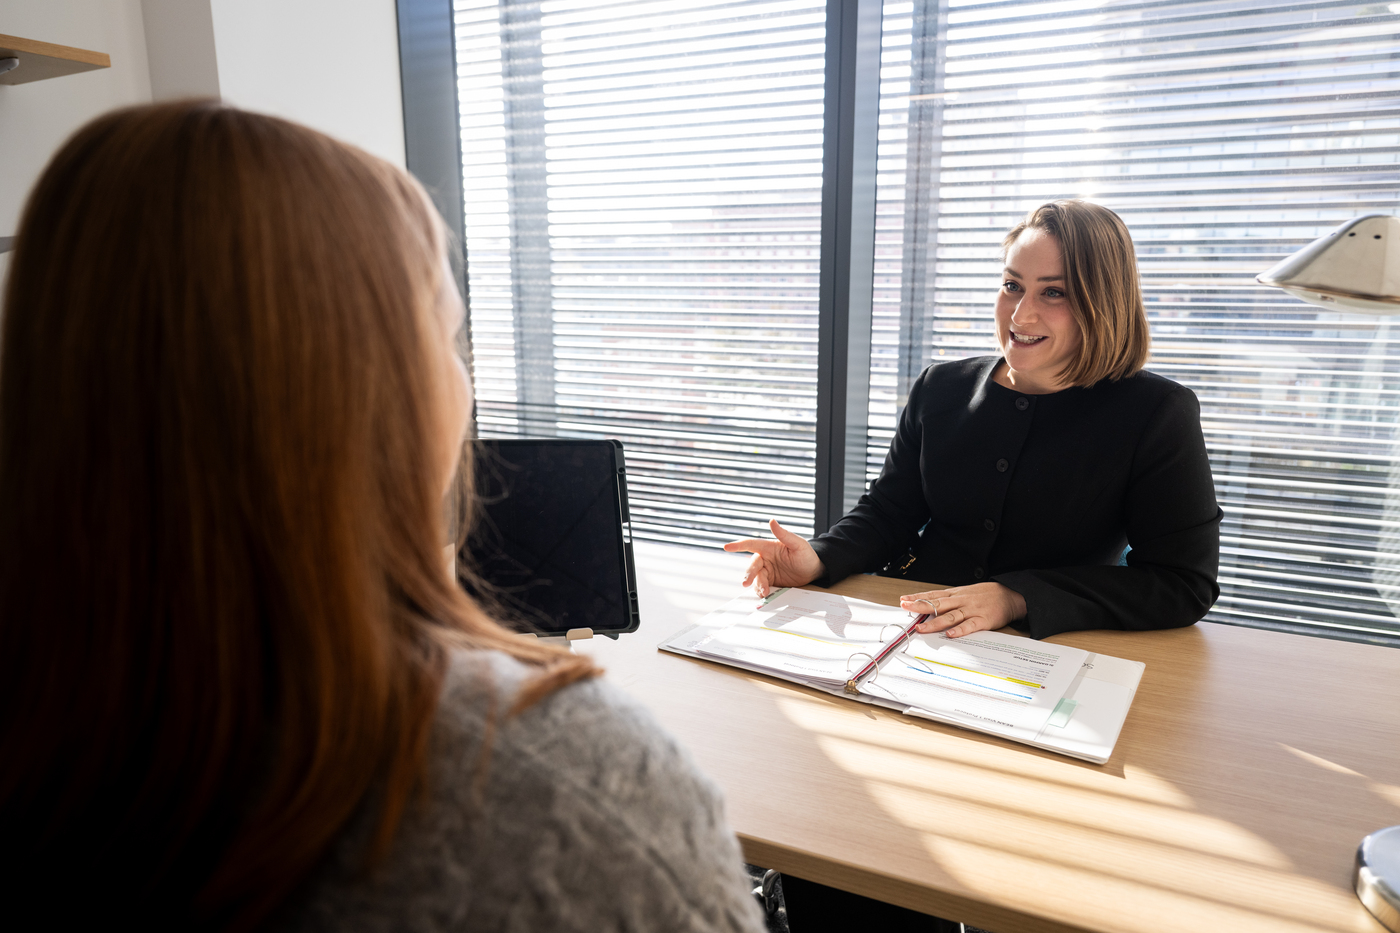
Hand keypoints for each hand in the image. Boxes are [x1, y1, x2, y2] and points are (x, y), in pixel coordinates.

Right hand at [723, 519, 824, 597]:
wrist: (814, 571)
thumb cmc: (806, 554)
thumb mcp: (798, 544)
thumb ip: (784, 534)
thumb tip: (772, 521)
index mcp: (769, 547)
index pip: (750, 544)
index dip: (738, 545)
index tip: (726, 547)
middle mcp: (765, 559)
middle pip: (752, 566)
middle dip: (748, 574)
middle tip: (746, 583)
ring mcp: (767, 571)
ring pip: (756, 578)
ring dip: (757, 585)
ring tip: (764, 592)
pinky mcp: (771, 582)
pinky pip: (761, 586)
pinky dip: (761, 591)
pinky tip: (765, 595)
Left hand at [901, 582, 1025, 637]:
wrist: (1010, 595)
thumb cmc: (985, 595)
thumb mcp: (965, 593)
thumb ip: (950, 600)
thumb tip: (930, 605)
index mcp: (956, 594)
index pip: (933, 595)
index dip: (918, 598)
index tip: (903, 600)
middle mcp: (961, 601)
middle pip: (938, 603)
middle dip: (920, 606)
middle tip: (906, 608)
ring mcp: (972, 610)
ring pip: (950, 616)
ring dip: (935, 622)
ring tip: (922, 627)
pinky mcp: (983, 620)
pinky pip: (970, 626)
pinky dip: (960, 630)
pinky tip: (950, 634)